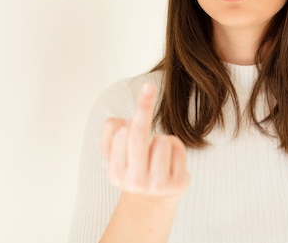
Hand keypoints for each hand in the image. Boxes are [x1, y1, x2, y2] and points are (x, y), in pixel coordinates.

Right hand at [100, 83, 189, 198]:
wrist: (152, 201)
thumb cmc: (134, 167)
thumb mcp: (115, 154)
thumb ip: (110, 133)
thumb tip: (123, 123)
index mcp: (116, 172)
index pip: (121, 135)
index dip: (133, 114)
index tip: (144, 88)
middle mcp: (135, 181)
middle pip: (138, 135)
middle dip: (143, 107)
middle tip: (148, 87)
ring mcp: (157, 185)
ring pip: (162, 140)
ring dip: (161, 140)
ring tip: (157, 154)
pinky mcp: (178, 184)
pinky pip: (178, 148)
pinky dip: (175, 147)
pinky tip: (169, 160)